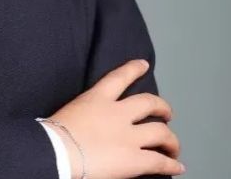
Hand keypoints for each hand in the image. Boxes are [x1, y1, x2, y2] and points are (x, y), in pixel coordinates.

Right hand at [45, 59, 182, 178]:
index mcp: (97, 99)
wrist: (56, 153)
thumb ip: (83, 115)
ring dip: (171, 139)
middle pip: (149, 103)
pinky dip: (171, 164)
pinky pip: (160, 162)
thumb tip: (85, 126)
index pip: (119, 77)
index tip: (143, 64)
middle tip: (166, 113)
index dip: (134, 69)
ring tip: (173, 144)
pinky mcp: (135, 160)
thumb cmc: (52, 136)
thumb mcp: (68, 114)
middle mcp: (117, 113)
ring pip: (161, 132)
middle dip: (162, 107)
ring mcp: (129, 136)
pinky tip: (178, 166)